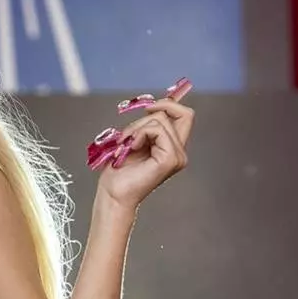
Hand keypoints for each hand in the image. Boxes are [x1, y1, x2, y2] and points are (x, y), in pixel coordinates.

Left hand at [88, 77, 194, 209]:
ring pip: (161, 119)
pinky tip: (131, 148)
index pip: (184, 115)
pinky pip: (156, 130)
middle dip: (148, 115)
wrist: (113, 193)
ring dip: (136, 127)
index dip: (169, 104)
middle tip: (129, 133)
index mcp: (172, 147)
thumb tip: (154, 106)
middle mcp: (179, 152)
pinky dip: (139, 133)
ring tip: (126, 145)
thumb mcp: (133, 140)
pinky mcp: (170, 159)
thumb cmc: (118, 171)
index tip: (148, 107)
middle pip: (179, 113)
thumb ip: (147, 126)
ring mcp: (177, 156)